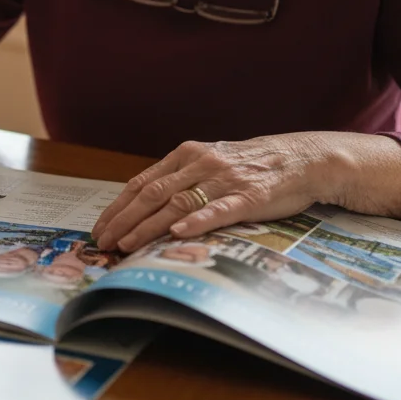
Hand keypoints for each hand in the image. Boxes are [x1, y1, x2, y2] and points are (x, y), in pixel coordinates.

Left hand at [91, 135, 332, 252]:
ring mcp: (223, 179)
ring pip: (177, 204)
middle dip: (123, 220)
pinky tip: (177, 233)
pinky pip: (217, 210)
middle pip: (152, 194)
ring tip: (127, 245)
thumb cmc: (250, 166)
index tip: (100, 228)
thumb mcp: (210, 163)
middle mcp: (200, 164)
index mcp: (187, 154)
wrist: (300, 159)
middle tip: (103, 243)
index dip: (118, 207)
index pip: (142, 183)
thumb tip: (144, 205)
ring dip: (147, 226)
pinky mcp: (248, 196)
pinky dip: (195, 221)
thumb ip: (181, 179)